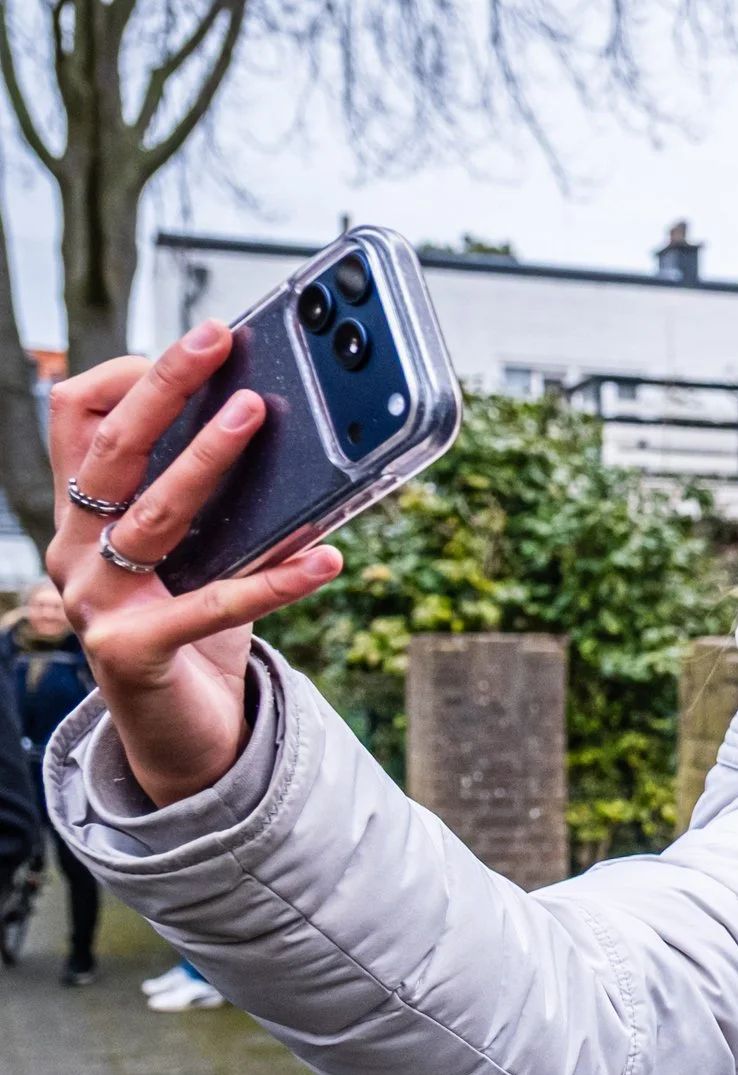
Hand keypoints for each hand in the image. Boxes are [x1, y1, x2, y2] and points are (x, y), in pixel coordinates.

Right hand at [47, 322, 342, 807]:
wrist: (183, 734)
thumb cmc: (193, 628)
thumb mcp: (204, 551)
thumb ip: (227, 499)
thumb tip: (288, 426)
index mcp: (83, 515)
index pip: (78, 420)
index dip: (127, 375)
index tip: (196, 346)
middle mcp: (74, 551)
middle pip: (112, 451)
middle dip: (164, 387)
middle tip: (215, 340)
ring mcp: (95, 601)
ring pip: (152, 514)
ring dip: (206, 459)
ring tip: (257, 415)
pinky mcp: (131, 651)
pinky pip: (214, 606)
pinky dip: (276, 580)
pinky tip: (326, 558)